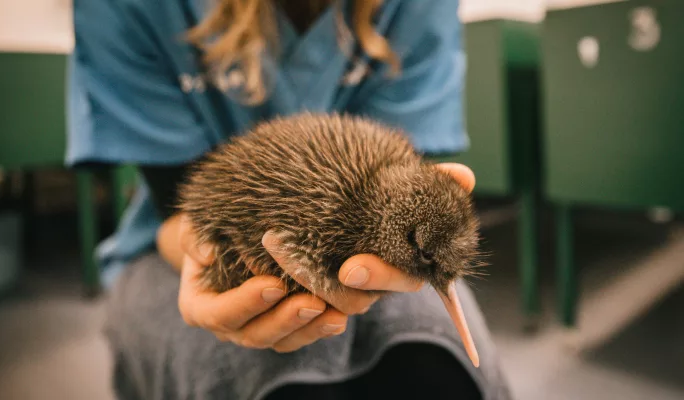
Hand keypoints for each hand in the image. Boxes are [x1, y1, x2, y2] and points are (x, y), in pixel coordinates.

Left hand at [174, 162, 474, 352]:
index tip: (362, 263)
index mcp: (354, 280)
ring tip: (292, 287)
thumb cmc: (307, 210)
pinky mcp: (224, 315)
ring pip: (286, 333)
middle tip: (345, 270)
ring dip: (292, 317)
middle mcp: (320, 303)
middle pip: (346, 309)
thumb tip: (465, 175)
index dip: (382, 278)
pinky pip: (236, 322)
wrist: (230, 215)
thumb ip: (413, 187)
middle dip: (347, 295)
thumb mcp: (361, 192)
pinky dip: (246, 307)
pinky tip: (262, 284)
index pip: (384, 288)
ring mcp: (273, 315)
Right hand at [175, 215, 346, 351]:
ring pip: (282, 341)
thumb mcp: (195, 227)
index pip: (220, 313)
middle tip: (311, 303)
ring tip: (335, 315)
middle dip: (285, 321)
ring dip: (309, 329)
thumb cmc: (210, 231)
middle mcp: (228, 326)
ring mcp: (256, 330)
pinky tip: (341, 317)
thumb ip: (193, 238)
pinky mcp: (282, 329)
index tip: (273, 285)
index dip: (246, 303)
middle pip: (254, 335)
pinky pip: (301, 336)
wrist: (228, 237)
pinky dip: (321, 328)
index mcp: (199, 306)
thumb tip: (205, 254)